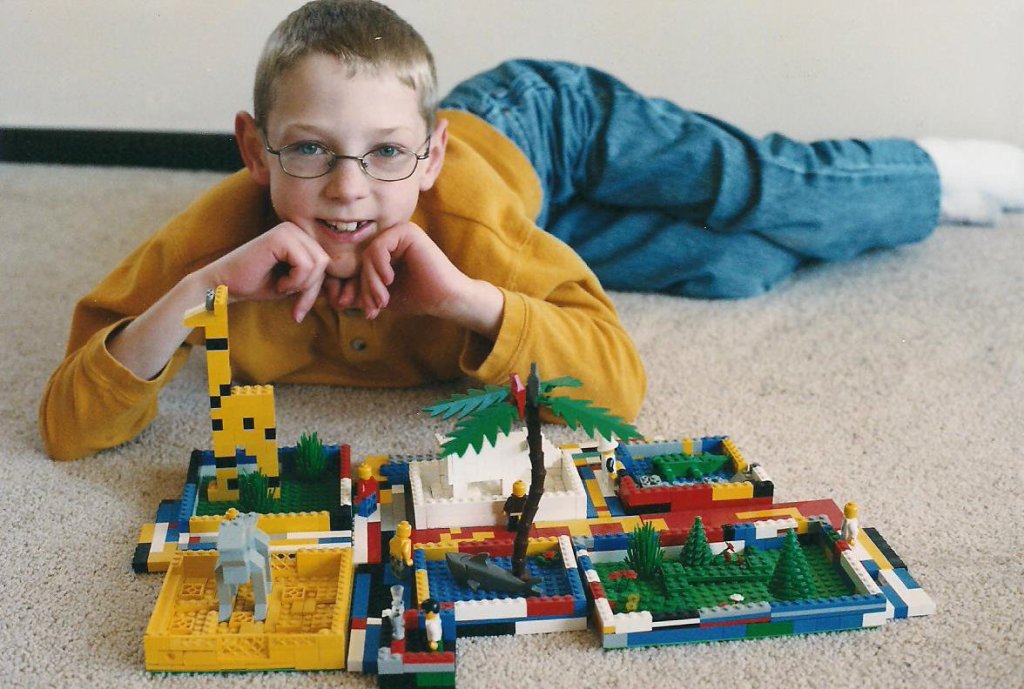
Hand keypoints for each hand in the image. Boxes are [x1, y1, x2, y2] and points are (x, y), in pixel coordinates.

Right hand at [198, 222, 329, 322]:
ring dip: (302, 285)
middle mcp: (295, 228)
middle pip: (325, 262)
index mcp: (299, 236)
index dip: (316, 287)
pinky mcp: (280, 236)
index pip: (325, 262)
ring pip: (319, 263)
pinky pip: (306, 264)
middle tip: (291, 298)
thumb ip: (315, 279)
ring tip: (281, 286)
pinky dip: (295, 282)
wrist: (225, 286)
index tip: (299, 307)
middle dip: (311, 288)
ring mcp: (288, 229)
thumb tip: (342, 291)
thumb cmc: (258, 285)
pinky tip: (278, 283)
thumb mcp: (294, 284)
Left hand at [338, 222, 502, 337]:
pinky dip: (379, 266)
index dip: (357, 288)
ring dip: (371, 281)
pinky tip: (390, 280)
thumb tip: (335, 299)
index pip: (360, 266)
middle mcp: (392, 238)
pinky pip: (379, 246)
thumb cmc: (418, 297)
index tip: (365, 310)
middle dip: (364, 287)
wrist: (446, 298)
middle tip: (373, 307)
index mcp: (386, 251)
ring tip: (382, 299)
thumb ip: (363, 292)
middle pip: (362, 260)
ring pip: (368, 255)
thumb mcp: (383, 296)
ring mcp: (399, 233)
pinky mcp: (406, 231)